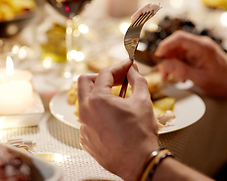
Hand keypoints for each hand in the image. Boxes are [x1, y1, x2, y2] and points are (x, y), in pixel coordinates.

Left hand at [78, 59, 158, 180]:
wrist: (139, 162)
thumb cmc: (140, 134)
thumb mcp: (143, 101)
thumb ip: (137, 80)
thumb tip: (133, 70)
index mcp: (97, 100)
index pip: (104, 74)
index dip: (118, 66)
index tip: (128, 64)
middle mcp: (85, 112)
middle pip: (85, 82)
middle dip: (102, 77)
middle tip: (118, 78)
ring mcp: (84, 127)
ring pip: (85, 101)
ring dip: (100, 94)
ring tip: (118, 97)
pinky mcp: (86, 139)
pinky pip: (88, 119)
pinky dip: (99, 112)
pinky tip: (113, 116)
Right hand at [155, 30, 226, 98]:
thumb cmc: (222, 83)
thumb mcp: (199, 79)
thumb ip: (181, 70)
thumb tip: (164, 63)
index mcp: (202, 47)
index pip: (179, 38)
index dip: (165, 46)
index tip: (158, 58)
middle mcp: (202, 44)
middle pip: (177, 44)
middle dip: (167, 58)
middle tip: (164, 74)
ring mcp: (202, 48)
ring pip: (179, 50)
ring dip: (173, 63)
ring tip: (173, 78)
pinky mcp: (201, 53)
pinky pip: (185, 55)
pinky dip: (180, 64)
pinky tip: (182, 76)